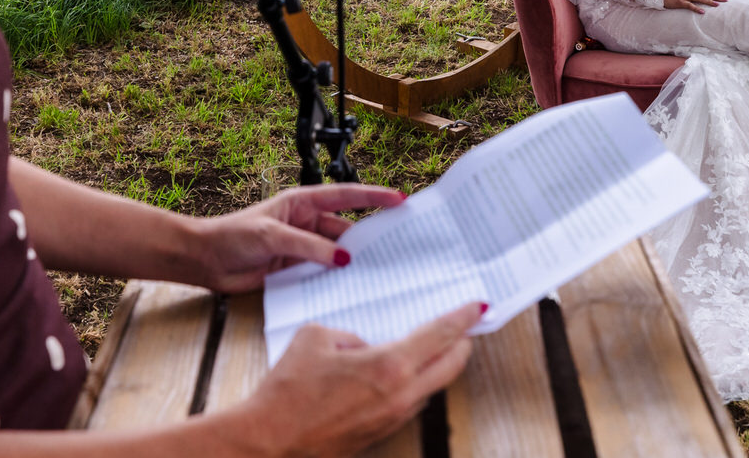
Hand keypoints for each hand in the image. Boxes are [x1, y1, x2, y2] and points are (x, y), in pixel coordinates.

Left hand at [193, 183, 405, 292]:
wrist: (206, 260)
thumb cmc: (232, 235)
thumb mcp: (272, 236)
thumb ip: (308, 246)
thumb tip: (343, 257)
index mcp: (302, 203)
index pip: (346, 196)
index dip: (374, 197)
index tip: (400, 200)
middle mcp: (306, 223)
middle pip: (347, 228)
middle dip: (370, 236)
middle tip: (399, 245)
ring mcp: (303, 247)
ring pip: (337, 253)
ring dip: (354, 262)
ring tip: (380, 270)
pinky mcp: (296, 269)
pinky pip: (323, 272)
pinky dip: (337, 279)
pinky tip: (351, 286)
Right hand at [232, 302, 482, 456]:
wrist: (270, 442)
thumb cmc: (288, 391)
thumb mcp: (315, 337)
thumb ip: (348, 334)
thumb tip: (361, 345)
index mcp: (389, 366)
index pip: (440, 336)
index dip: (462, 318)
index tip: (478, 306)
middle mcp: (400, 396)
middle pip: (450, 366)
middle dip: (462, 343)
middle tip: (466, 327)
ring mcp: (393, 419)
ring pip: (431, 388)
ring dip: (437, 367)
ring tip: (431, 348)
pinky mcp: (380, 434)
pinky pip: (409, 404)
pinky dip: (414, 385)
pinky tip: (397, 375)